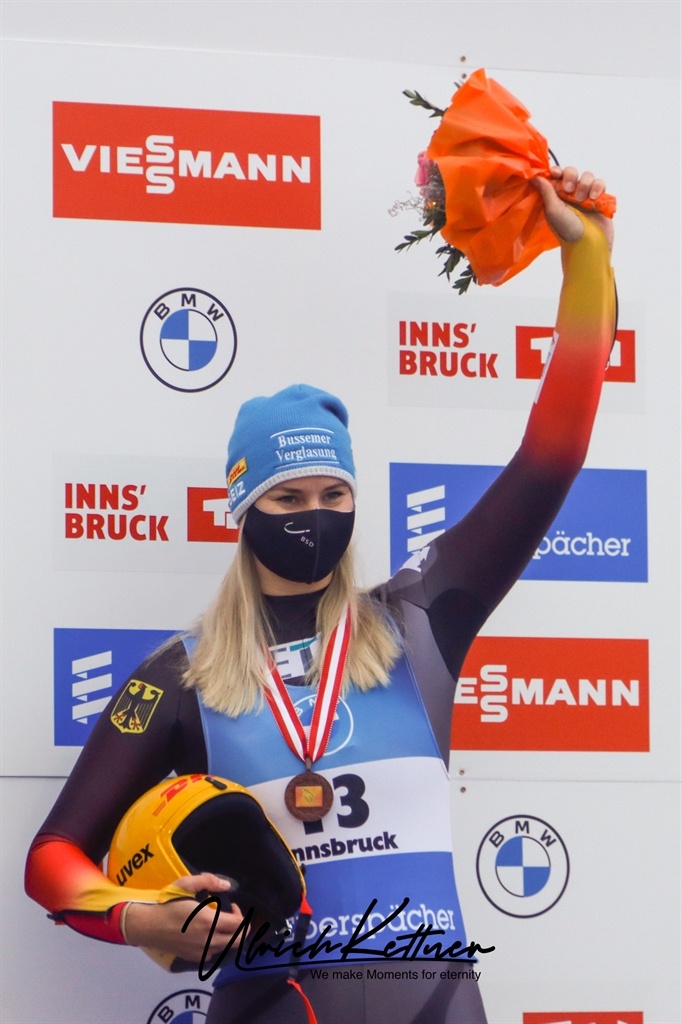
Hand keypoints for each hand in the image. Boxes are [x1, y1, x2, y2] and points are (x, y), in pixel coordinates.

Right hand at [123, 872, 243, 962]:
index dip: (242, 915)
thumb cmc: (168, 904)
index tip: (233, 905)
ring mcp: (202, 952)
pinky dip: (217, 945)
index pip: (239, 925)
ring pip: (227, 949)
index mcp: (209, 922)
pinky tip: (209, 934)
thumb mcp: (185, 885)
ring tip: (221, 924)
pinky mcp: (194, 958)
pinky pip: (214, 954)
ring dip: (230, 937)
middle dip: (242, 929)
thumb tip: (228, 885)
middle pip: (238, 941)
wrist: (149, 926)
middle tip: (233, 917)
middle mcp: (209, 940)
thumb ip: (208, 881)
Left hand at [532, 166, 613, 251]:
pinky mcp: (599, 199)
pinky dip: (597, 187)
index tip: (555, 174)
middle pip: (572, 172)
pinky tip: (593, 198)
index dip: (557, 171)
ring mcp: (585, 195)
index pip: (556, 176)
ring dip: (584, 184)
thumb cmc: (566, 229)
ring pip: (587, 176)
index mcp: (556, 196)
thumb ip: (546, 191)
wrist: (587, 243)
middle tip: (568, 190)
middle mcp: (570, 194)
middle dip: (570, 177)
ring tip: (580, 199)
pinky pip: (600, 183)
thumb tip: (534, 176)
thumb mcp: (553, 210)